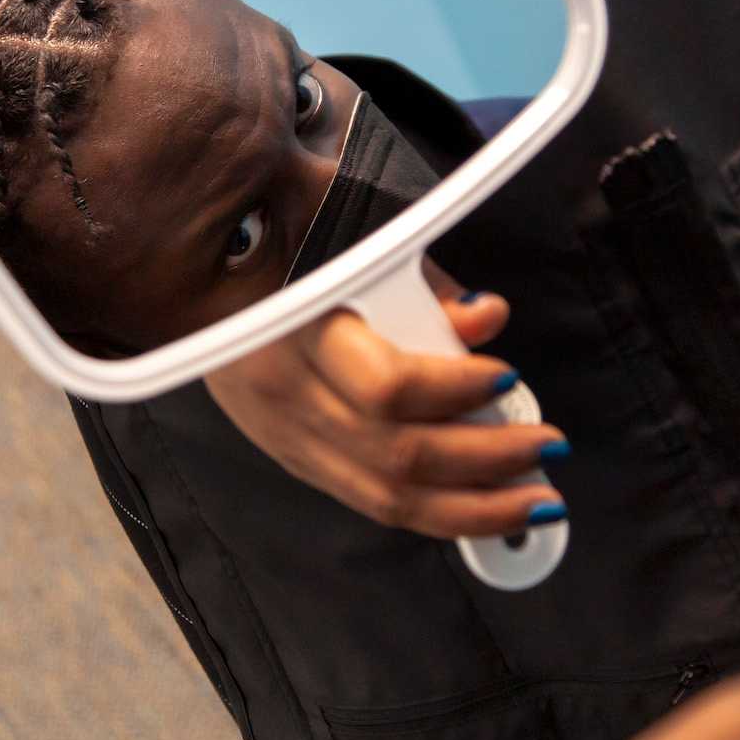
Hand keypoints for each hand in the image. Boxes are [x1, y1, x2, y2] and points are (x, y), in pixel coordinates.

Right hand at [203, 257, 567, 538]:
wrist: (192, 265)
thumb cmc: (282, 233)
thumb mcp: (346, 229)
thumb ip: (421, 280)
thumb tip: (489, 319)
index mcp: (292, 330)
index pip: (385, 386)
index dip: (457, 390)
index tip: (509, 375)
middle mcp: (282, 396)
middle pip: (396, 456)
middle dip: (487, 460)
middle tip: (547, 447)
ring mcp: (282, 436)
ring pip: (385, 498)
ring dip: (473, 508)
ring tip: (536, 501)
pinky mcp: (290, 457)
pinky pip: (368, 500)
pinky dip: (433, 511)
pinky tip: (483, 507)